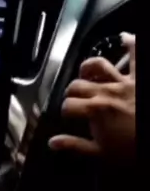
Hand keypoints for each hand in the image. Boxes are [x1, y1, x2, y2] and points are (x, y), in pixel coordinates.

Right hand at [49, 34, 134, 162]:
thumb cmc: (130, 149)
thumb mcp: (101, 153)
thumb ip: (75, 145)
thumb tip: (52, 143)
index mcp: (94, 110)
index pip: (67, 105)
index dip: (65, 111)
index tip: (69, 116)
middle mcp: (106, 92)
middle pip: (77, 84)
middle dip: (72, 92)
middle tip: (76, 99)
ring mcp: (123, 82)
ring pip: (98, 65)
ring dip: (89, 67)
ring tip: (86, 72)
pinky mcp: (138, 78)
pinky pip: (135, 56)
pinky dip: (131, 43)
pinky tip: (125, 37)